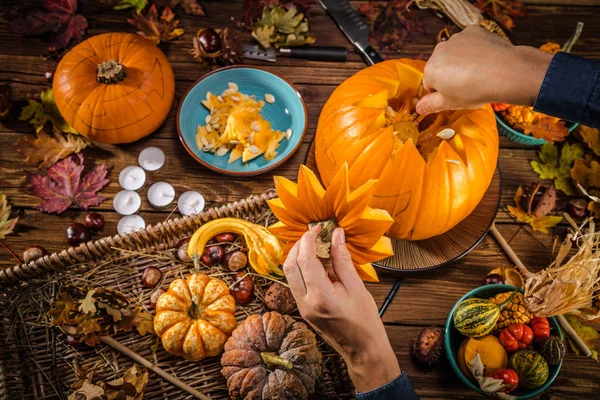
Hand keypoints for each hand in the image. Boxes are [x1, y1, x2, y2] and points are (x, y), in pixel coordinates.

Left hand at [283, 225, 400, 392]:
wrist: (362, 350)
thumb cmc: (365, 321)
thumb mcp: (357, 287)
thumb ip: (342, 259)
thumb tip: (336, 235)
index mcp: (320, 296)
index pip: (305, 260)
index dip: (309, 239)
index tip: (318, 228)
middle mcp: (305, 302)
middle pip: (289, 265)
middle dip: (299, 245)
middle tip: (314, 234)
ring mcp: (302, 307)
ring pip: (289, 274)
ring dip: (298, 256)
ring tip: (315, 245)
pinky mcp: (303, 309)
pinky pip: (296, 283)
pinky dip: (302, 268)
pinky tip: (317, 262)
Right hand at [416, 25, 552, 114]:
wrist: (506, 72)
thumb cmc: (476, 91)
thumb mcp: (451, 103)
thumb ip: (431, 105)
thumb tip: (418, 108)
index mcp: (431, 69)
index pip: (430, 83)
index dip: (442, 91)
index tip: (455, 95)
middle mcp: (439, 50)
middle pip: (441, 66)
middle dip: (450, 74)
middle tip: (468, 85)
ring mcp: (456, 38)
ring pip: (454, 53)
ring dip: (461, 61)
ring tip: (478, 72)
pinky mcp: (473, 31)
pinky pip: (468, 42)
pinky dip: (473, 49)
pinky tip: (484, 59)